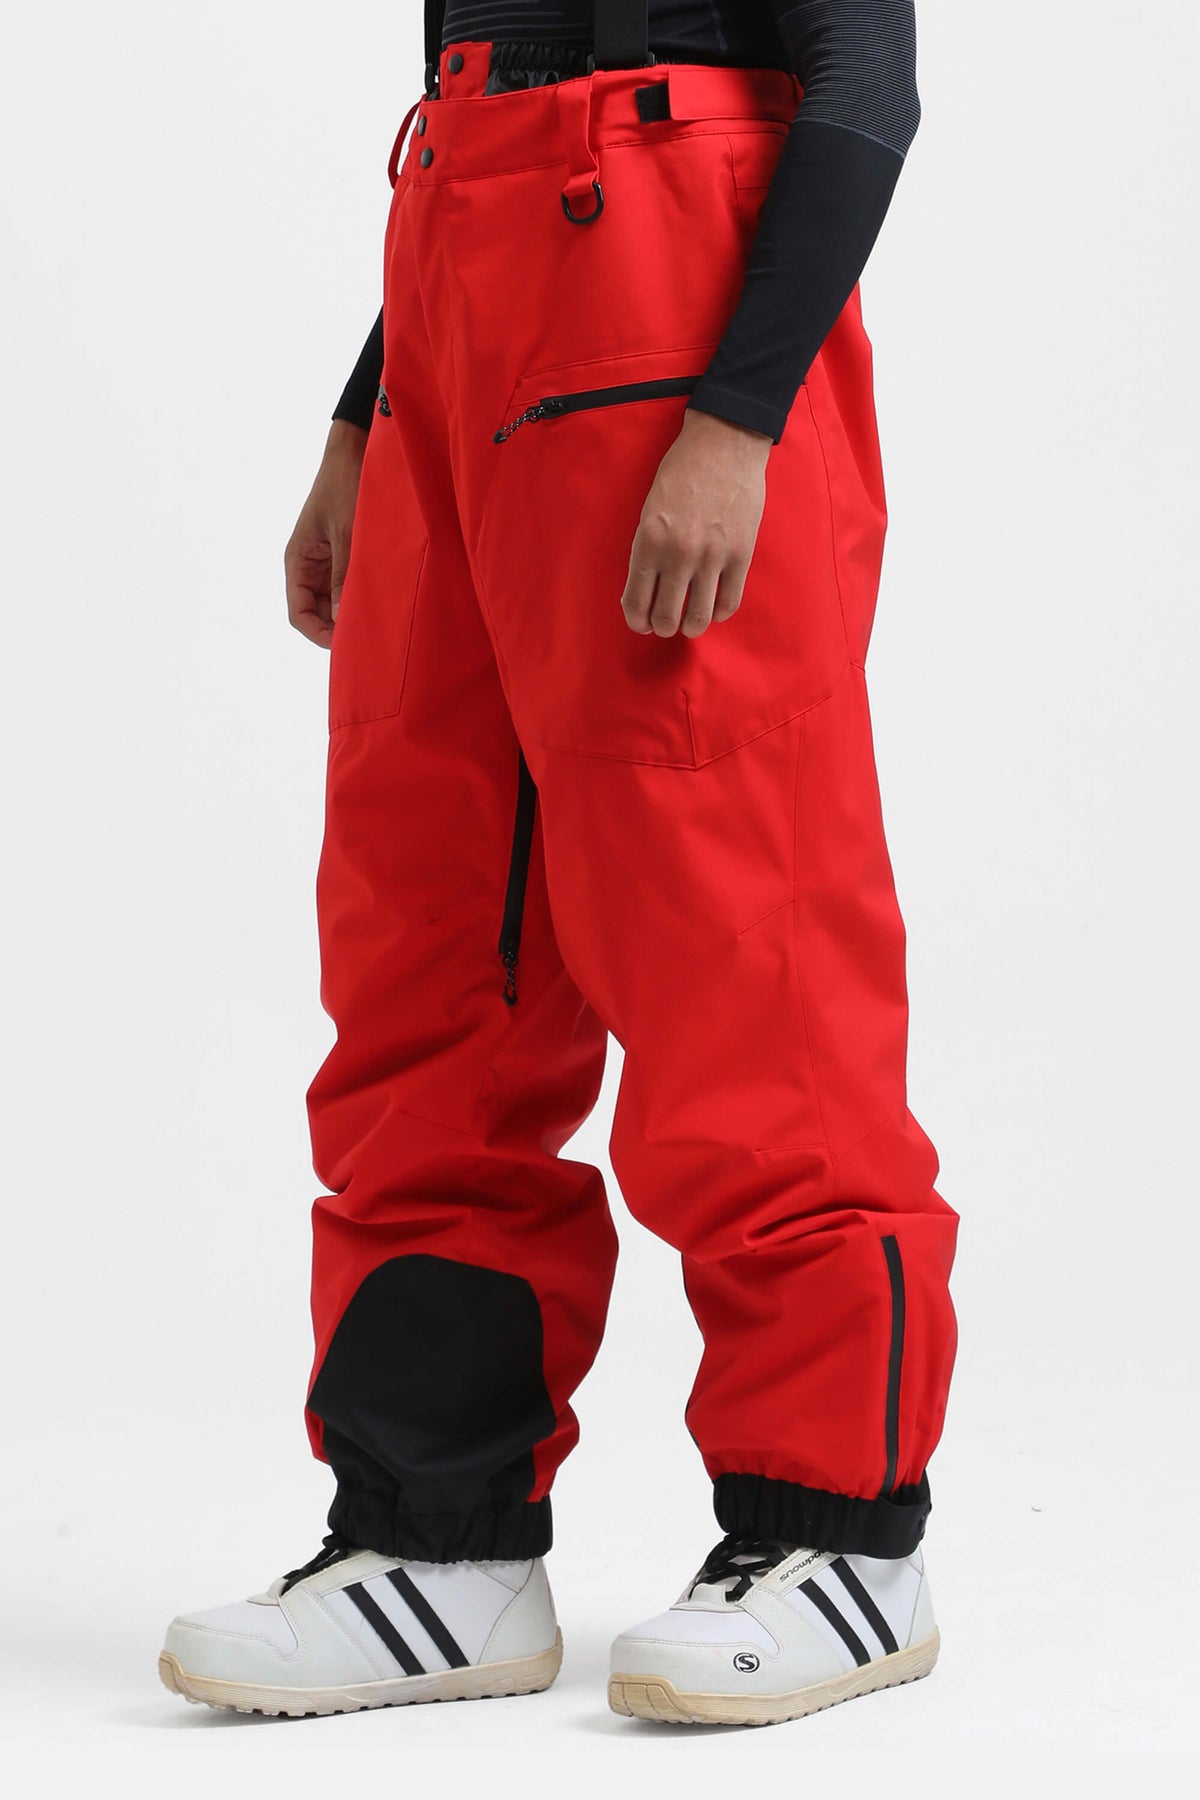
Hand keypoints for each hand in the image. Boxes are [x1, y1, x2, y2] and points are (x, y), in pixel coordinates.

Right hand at [284, 421, 369, 647]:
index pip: (299, 614)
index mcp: (297, 560)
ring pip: (335, 601)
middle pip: (318, 613)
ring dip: (352, 611)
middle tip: (370, 638)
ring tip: (379, 621)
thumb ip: (342, 578)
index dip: (320, 634)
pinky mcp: (347, 553)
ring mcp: (328, 560)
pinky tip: (383, 600)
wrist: (357, 450)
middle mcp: (309, 565)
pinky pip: (350, 584)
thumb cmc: (346, 485)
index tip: (347, 645)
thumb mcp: (346, 535)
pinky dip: (362, 594)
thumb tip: (342, 620)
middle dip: (339, 627)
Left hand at [619, 407, 771, 637]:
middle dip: (663, 627)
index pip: (637, 600)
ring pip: (698, 617)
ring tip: (690, 622)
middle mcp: (678, 554)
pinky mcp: (741, 554)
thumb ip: (648, 549)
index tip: (642, 623)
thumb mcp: (650, 509)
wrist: (724, 442)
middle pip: (666, 616)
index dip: (637, 620)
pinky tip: (714, 607)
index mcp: (649, 540)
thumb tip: (648, 587)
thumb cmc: (682, 471)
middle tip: (665, 624)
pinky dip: (719, 613)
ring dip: (691, 627)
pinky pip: (729, 602)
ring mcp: (712, 556)